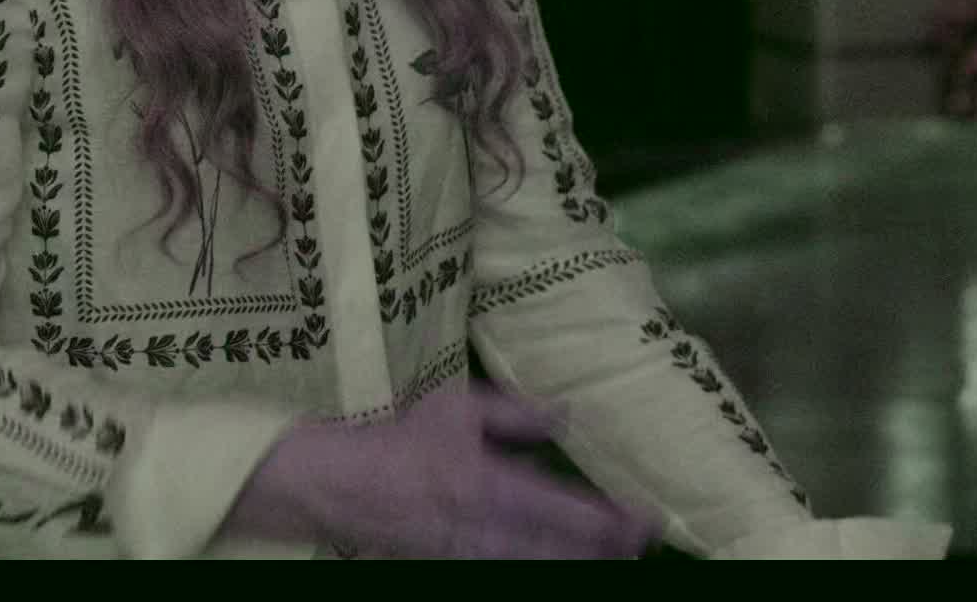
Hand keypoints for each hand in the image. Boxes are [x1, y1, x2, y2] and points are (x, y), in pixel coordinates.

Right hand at [227, 386, 663, 558]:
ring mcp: (462, 552)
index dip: (607, 521)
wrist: (331, 482)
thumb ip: (516, 415)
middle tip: (639, 549)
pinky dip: (529, 566)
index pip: (562, 511)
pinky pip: (498, 568)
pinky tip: (548, 562)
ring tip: (607, 562)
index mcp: (487, 487)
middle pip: (553, 550)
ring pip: (529, 564)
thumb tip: (567, 416)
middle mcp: (481, 529)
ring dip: (569, 564)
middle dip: (598, 552)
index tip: (645, 521)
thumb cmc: (396, 435)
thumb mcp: (458, 408)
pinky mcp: (444, 561)